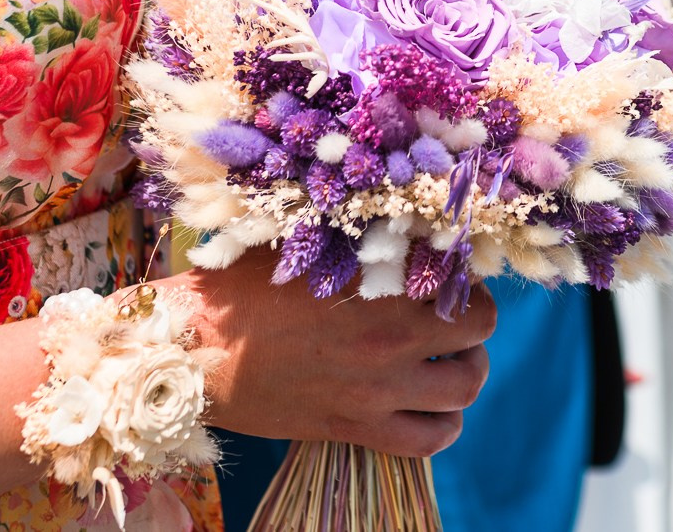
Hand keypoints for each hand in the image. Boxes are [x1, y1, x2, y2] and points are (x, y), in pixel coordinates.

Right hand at [181, 252, 495, 457]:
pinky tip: (434, 406)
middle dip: (475, 318)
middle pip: (479, 330)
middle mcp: (389, 339)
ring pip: (465, 387)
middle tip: (456, 312)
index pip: (462, 276)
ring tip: (452, 357)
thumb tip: (413, 234)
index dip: (462, 271)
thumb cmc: (243, 287)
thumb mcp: (309, 246)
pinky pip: (429, 439)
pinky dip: (444, 424)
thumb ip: (367, 244)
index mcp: (379, 285)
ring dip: (468, 368)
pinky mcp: (355, 428)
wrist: (193, 349)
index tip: (449, 270)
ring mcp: (376, 389)